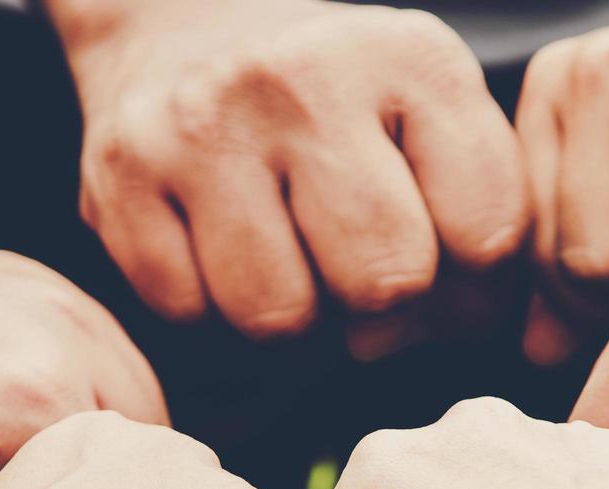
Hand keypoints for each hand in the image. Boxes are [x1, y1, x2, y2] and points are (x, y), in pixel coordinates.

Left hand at [0, 239, 166, 488]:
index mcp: (33, 396)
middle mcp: (60, 327)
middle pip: (147, 440)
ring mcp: (50, 291)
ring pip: (134, 392)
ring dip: (104, 440)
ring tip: (32, 477)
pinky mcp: (35, 278)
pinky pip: (100, 353)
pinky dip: (80, 392)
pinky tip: (21, 423)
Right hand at [51, 0, 528, 338]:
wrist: (182, 18)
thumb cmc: (333, 102)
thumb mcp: (430, 118)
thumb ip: (478, 216)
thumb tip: (458, 336)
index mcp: (413, 59)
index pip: (486, 235)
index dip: (471, 284)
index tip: (443, 264)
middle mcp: (305, 78)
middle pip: (383, 281)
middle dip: (379, 305)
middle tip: (355, 273)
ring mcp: (205, 123)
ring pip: (278, 315)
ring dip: (291, 319)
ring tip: (288, 263)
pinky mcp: (122, 170)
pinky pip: (188, 310)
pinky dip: (209, 307)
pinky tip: (217, 250)